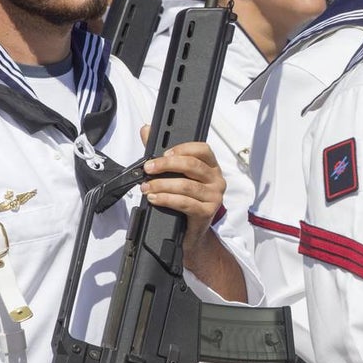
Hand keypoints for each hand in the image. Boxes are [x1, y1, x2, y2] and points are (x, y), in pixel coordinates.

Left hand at [138, 124, 225, 249]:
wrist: (190, 232)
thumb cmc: (184, 201)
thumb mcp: (175, 176)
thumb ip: (161, 153)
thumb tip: (146, 129)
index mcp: (211, 167)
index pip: (203, 149)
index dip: (182, 149)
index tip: (163, 154)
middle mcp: (216, 180)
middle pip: (193, 165)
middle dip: (166, 166)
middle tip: (148, 168)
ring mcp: (214, 196)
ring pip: (186, 186)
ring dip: (162, 185)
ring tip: (146, 187)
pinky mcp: (207, 212)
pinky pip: (185, 203)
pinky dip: (167, 199)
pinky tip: (155, 198)